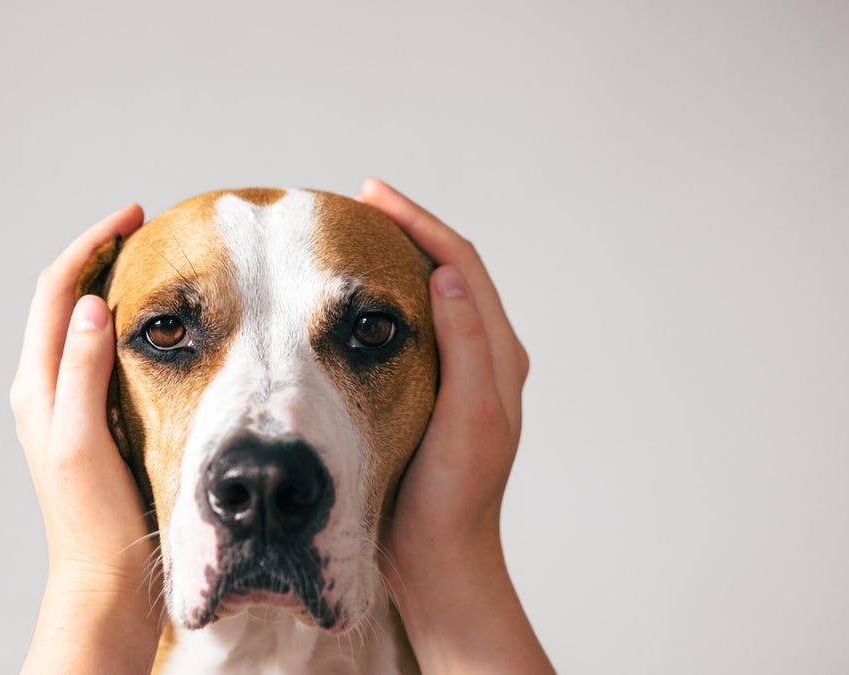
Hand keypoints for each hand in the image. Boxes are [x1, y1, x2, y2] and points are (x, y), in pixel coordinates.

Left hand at [9, 204, 159, 673]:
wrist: (103, 581)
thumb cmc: (95, 520)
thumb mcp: (84, 440)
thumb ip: (82, 371)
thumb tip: (90, 304)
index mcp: (36, 387)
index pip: (56, 292)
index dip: (90, 245)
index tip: (133, 217)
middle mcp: (43, 390)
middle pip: (62, 301)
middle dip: (98, 256)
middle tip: (144, 230)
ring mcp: (63, 406)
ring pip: (77, 325)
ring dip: (106, 286)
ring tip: (149, 264)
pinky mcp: (87, 422)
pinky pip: (95, 354)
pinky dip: (119, 325)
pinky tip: (153, 328)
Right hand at [360, 179, 552, 673]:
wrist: (439, 557)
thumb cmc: (452, 496)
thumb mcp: (468, 419)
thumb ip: (467, 347)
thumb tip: (445, 276)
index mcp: (498, 356)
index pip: (460, 265)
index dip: (419, 223)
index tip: (371, 195)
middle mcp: (483, 358)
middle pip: (447, 270)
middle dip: (405, 230)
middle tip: (357, 203)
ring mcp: (456, 375)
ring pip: (427, 297)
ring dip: (395, 260)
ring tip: (352, 237)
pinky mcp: (429, 393)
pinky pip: (407, 329)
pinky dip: (382, 301)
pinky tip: (349, 302)